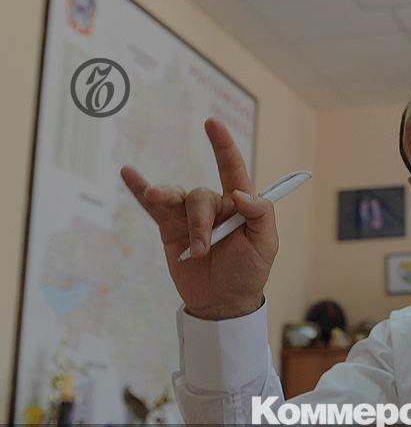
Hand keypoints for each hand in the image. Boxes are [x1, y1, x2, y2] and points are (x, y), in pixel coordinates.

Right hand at [120, 118, 276, 319]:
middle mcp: (215, 206)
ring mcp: (190, 216)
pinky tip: (129, 174)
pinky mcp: (170, 229)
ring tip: (185, 242)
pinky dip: (140, 190)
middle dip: (200, 222)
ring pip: (178, 201)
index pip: (232, 169)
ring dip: (179, 218)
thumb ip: (260, 213)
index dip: (224, 146)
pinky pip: (153, 207)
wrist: (224, 302)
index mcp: (240, 205)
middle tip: (203, 250)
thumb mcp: (265, 244)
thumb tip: (241, 192)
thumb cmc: (249, 271)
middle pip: (201, 196)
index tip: (213, 124)